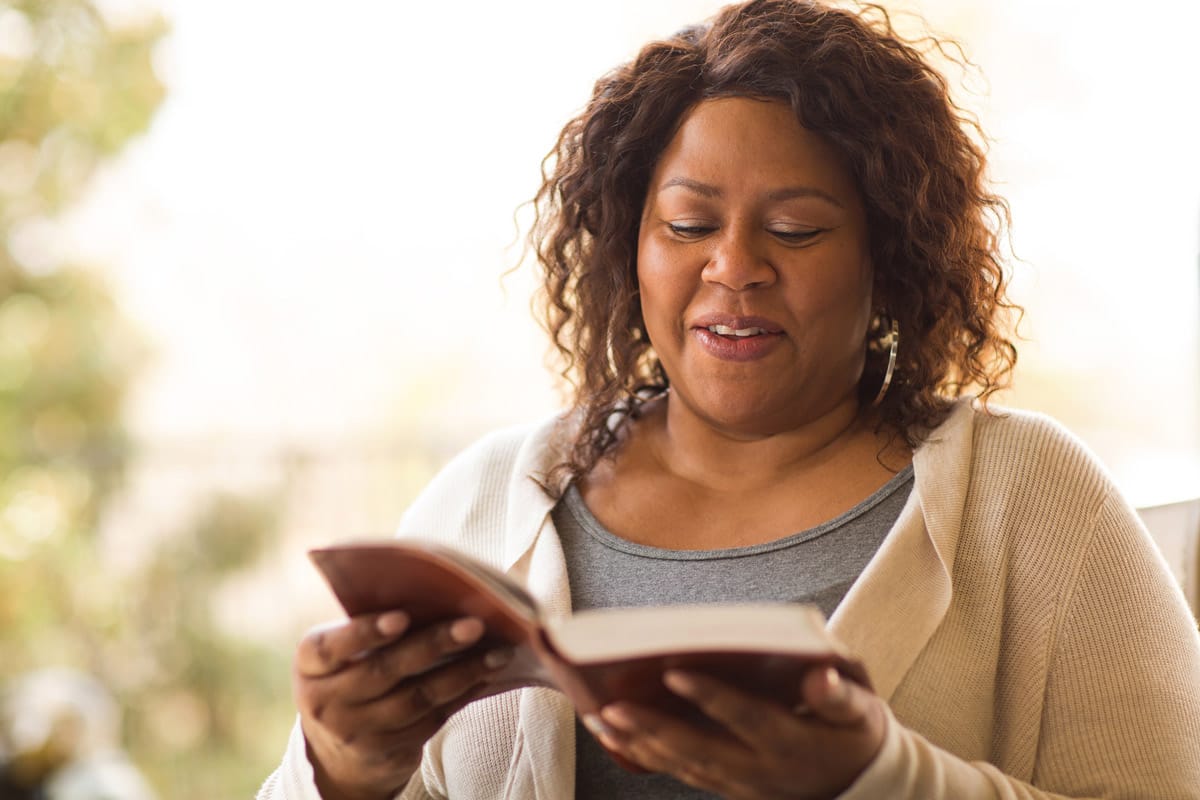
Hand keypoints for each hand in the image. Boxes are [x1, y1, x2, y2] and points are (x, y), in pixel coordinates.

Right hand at [292, 611, 512, 799]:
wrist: (337, 749)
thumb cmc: (349, 673)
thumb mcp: (341, 651)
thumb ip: (371, 627)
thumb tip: (436, 595)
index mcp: (309, 664)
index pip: (331, 647)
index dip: (365, 632)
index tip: (401, 618)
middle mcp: (325, 703)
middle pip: (384, 671)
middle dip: (433, 645)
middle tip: (473, 625)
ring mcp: (355, 732)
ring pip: (415, 699)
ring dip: (462, 673)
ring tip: (496, 652)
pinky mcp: (386, 753)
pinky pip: (431, 720)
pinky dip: (461, 695)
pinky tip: (485, 675)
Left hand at [582, 665, 885, 799]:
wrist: (861, 789)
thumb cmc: (856, 735)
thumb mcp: (861, 713)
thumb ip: (840, 697)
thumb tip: (820, 677)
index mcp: (790, 743)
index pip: (745, 718)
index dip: (711, 697)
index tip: (675, 673)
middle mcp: (759, 769)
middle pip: (699, 750)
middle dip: (652, 728)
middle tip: (611, 706)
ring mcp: (741, 784)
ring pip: (683, 766)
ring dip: (639, 744)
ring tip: (600, 718)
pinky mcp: (730, 787)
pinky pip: (683, 773)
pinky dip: (647, 755)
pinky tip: (617, 737)